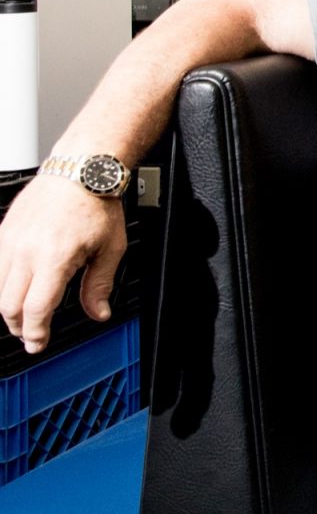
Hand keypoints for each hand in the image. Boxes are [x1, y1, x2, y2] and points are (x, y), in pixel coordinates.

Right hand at [0, 176, 127, 353]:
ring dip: (8, 307)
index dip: (36, 332)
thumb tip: (98, 312)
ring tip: (23, 315)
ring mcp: (10, 241)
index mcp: (54, 258)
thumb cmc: (97, 203)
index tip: (39, 343)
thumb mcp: (110, 248)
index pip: (36, 309)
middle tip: (31, 334)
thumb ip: (100, 284)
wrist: (80, 170)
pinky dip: (2, 284)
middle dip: (19, 326)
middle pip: (9, 305)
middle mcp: (26, 251)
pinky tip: (14, 288)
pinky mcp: (3, 232)